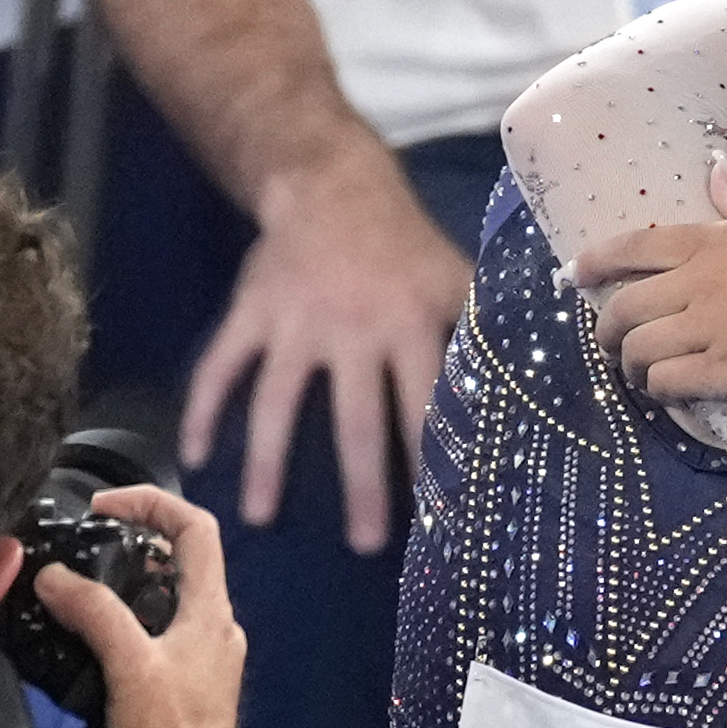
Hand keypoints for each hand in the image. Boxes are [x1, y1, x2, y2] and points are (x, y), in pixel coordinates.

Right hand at [38, 486, 246, 727]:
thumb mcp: (130, 670)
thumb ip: (96, 614)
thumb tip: (57, 576)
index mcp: (212, 618)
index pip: (196, 529)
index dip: (152, 503)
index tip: (103, 506)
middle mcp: (212, 636)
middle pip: (177, 563)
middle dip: (129, 544)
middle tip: (82, 546)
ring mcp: (197, 667)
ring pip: (160, 603)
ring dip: (119, 588)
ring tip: (73, 592)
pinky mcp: (176, 695)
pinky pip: (149, 641)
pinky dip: (117, 628)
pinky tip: (82, 644)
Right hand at [183, 152, 467, 553]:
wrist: (332, 183)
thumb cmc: (405, 244)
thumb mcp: (456, 276)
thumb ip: (484, 334)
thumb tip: (532, 389)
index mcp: (410, 323)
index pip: (426, 405)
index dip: (434, 459)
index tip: (442, 513)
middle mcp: (352, 328)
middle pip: (357, 419)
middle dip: (363, 484)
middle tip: (367, 544)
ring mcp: (295, 322)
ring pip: (277, 402)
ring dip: (268, 463)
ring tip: (260, 518)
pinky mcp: (251, 313)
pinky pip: (220, 366)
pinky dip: (203, 409)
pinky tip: (194, 456)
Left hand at [583, 205, 726, 417]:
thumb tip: (715, 167)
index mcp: (716, 244)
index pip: (635, 246)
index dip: (597, 260)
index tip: (576, 274)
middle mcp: (703, 283)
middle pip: (623, 304)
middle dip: (606, 326)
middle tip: (609, 340)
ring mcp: (710, 329)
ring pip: (637, 347)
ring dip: (629, 363)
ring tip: (638, 371)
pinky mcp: (722, 373)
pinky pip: (664, 382)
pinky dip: (656, 390)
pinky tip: (666, 393)